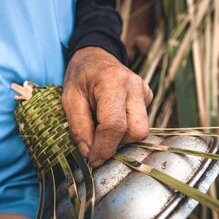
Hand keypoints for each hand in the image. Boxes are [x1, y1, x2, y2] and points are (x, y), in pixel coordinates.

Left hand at [63, 47, 152, 166]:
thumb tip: (89, 154)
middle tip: (96, 140)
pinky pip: (141, 123)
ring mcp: (145, 91)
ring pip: (141, 131)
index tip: (93, 161)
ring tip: (103, 125)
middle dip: (116, 143)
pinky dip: (125, 128)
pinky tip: (113, 116)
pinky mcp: (148, 97)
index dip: (104, 149)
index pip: (114, 125)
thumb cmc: (80, 78)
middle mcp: (135, 85)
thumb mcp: (69, 100)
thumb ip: (78, 127)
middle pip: (135, 132)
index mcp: (113, 81)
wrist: (95, 57)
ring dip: (121, 137)